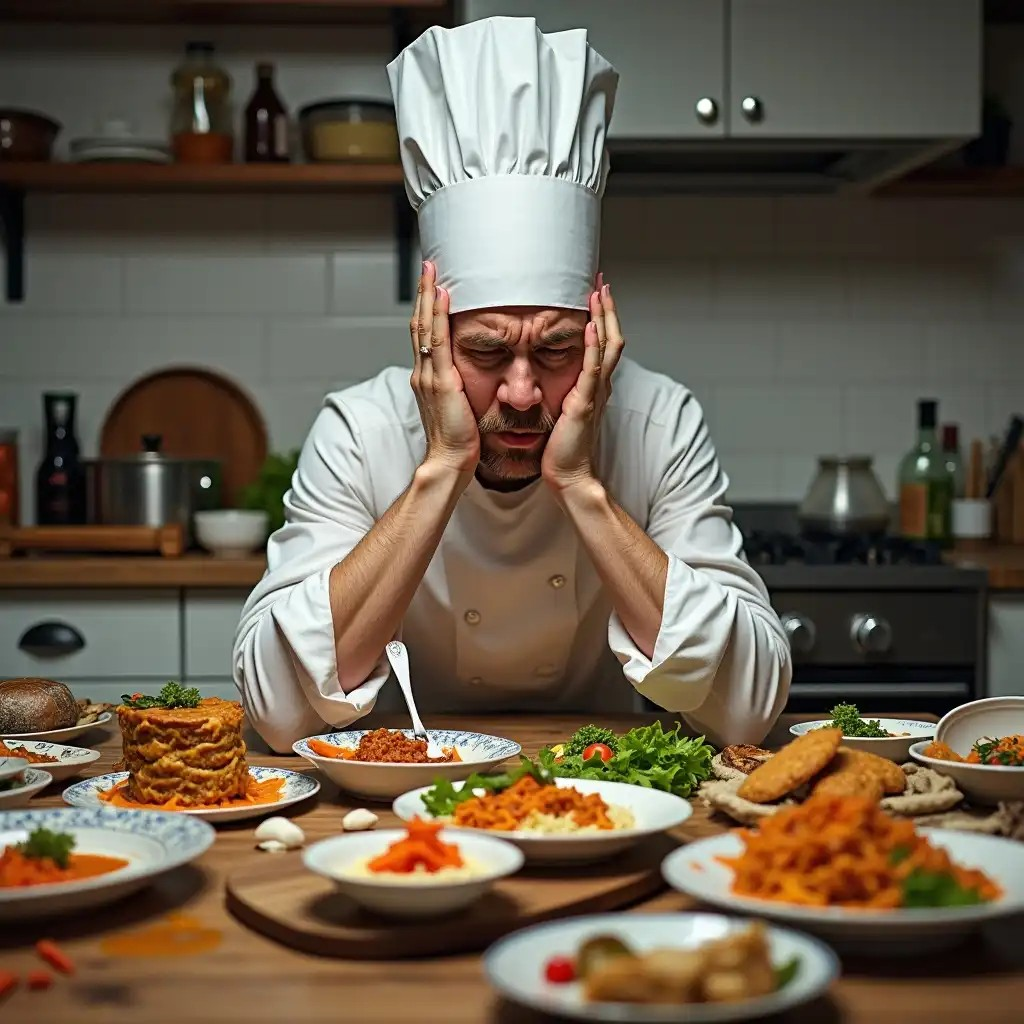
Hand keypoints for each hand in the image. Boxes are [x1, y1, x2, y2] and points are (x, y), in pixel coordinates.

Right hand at [409, 261, 479, 475]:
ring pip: (424, 327)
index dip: (425, 308)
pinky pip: (438, 341)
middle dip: (423, 293)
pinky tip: (442, 295)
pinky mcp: (440, 382)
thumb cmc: (459, 441)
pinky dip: (438, 316)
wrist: (450, 462)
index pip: (424, 335)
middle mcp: (423, 373)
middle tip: (428, 265)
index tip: (432, 284)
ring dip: (427, 296)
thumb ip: (457, 388)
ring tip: (432, 270)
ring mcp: (429, 376)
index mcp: (427, 378)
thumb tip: (466, 378)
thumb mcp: (458, 407)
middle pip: (419, 323)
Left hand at [541, 279, 623, 492]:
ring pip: (606, 347)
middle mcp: (599, 385)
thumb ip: (563, 389)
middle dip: (606, 308)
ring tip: (598, 293)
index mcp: (593, 384)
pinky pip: (591, 370)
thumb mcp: (563, 408)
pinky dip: (592, 347)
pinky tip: (589, 327)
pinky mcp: (584, 403)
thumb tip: (547, 372)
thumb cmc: (560, 446)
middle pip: (611, 337)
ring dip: (603, 318)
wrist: (567, 474)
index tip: (595, 292)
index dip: (602, 316)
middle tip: (601, 282)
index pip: (603, 342)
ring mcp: (594, 393)